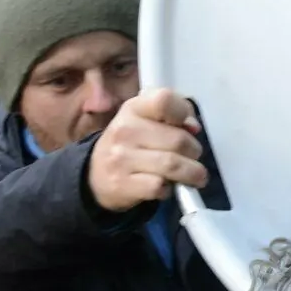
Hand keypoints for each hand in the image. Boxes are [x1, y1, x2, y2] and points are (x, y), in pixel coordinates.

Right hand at [87, 88, 206, 212]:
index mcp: (134, 108)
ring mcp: (121, 158)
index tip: (189, 127)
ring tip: (194, 176)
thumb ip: (174, 115)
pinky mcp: (122, 184)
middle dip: (194, 151)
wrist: (96, 174)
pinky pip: (160, 186)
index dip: (184, 112)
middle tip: (192, 157)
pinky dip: (169, 189)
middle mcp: (125, 130)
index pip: (164, 100)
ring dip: (191, 173)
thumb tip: (193, 127)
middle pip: (179, 139)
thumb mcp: (146, 119)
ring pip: (173, 165)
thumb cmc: (132, 143)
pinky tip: (165, 186)